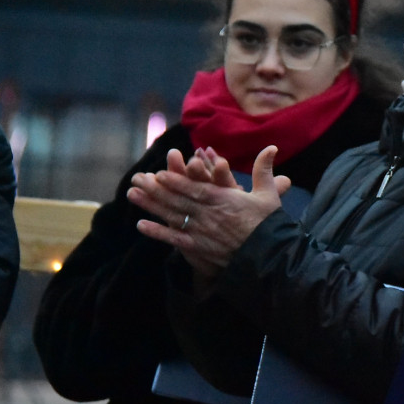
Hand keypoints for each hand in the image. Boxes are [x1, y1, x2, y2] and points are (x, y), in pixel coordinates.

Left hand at [127, 146, 290, 277]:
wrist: (269, 256)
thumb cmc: (269, 225)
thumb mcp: (268, 195)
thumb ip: (264, 170)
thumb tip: (271, 146)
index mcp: (224, 200)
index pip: (196, 188)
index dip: (177, 181)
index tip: (159, 173)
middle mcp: (209, 214)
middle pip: (178, 199)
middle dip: (155, 189)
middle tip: (136, 179)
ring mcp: (202, 231)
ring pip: (172, 215)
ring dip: (150, 205)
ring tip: (132, 195)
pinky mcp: (199, 248)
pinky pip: (174, 239)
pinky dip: (157, 232)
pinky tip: (141, 225)